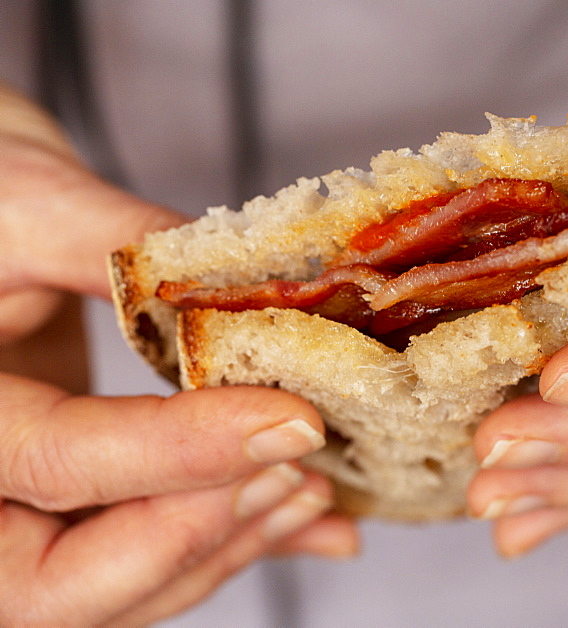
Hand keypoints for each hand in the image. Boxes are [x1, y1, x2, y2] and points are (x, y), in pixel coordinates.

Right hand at [0, 88, 357, 624]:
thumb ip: (125, 247)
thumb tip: (249, 291)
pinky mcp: (70, 506)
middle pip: (68, 579)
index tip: (290, 420)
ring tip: (317, 486)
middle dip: (201, 531)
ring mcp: (14, 513)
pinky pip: (144, 558)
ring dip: (229, 543)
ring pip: (117, 586)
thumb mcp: (28, 202)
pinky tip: (312, 524)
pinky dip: (230, 544)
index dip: (182, 451)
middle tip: (298, 466)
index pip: (57, 463)